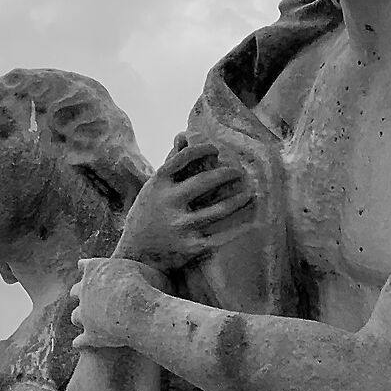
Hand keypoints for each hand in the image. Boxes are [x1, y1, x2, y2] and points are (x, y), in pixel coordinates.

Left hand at [71, 256, 162, 350]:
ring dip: (80, 318)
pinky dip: (81, 343)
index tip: (90, 270)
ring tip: (86, 321)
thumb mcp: (146, 270)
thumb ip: (139, 270)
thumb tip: (149, 273)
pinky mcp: (90, 335)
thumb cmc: (147, 287)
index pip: (85, 266)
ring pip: (75, 316)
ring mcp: (84, 314)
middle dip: (80, 293)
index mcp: (94, 269)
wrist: (139, 313)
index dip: (88, 269)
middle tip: (87, 297)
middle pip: (75, 291)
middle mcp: (84, 291)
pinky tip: (81, 344)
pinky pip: (80, 341)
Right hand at [114, 138, 267, 270]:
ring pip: (219, 209)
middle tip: (240, 171)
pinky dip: (240, 228)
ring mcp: (180, 225)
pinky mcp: (191, 246)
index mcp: (158, 185)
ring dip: (240, 200)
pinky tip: (253, 221)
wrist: (136, 256)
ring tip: (252, 192)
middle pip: (205, 181)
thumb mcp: (152, 189)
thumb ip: (171, 164)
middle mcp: (168, 203)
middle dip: (228, 173)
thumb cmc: (148, 216)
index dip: (202, 149)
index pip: (182, 158)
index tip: (216, 148)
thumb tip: (184, 135)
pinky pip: (222, 236)